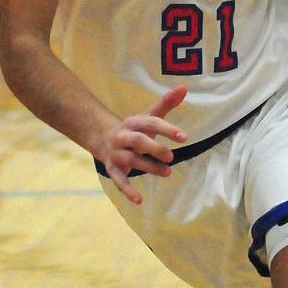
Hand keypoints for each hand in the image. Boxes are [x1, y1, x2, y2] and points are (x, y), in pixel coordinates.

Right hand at [101, 85, 187, 204]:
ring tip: (167, 173)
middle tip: (171, 158)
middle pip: (138, 141)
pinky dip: (127, 190)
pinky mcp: (112, 168)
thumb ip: (166, 103)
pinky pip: (118, 180)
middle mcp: (123, 136)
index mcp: (134, 122)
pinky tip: (139, 200)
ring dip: (148, 167)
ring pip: (131, 160)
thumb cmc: (134, 129)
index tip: (183, 137)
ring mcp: (117, 152)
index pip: (151, 123)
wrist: (102, 137)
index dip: (166, 129)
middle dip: (154, 149)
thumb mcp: (148, 116)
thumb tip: (185, 87)